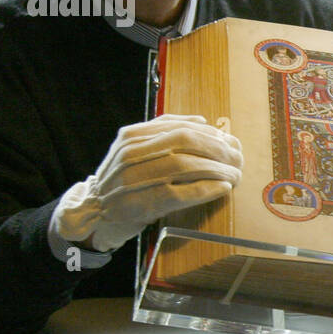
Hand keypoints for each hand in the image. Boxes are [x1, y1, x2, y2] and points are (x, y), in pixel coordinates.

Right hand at [53, 114, 242, 252]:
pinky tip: (223, 188)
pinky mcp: (141, 204)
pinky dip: (206, 189)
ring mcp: (134, 179)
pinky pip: (181, 193)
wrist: (95, 212)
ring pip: (184, 166)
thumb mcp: (134, 150)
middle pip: (184, 143)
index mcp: (131, 137)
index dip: (209, 133)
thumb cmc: (124, 180)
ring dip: (216, 169)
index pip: (178, 128)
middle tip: (237, 157)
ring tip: (235, 173)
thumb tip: (202, 121)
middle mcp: (130, 154)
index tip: (228, 139)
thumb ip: (162, 132)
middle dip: (216, 148)